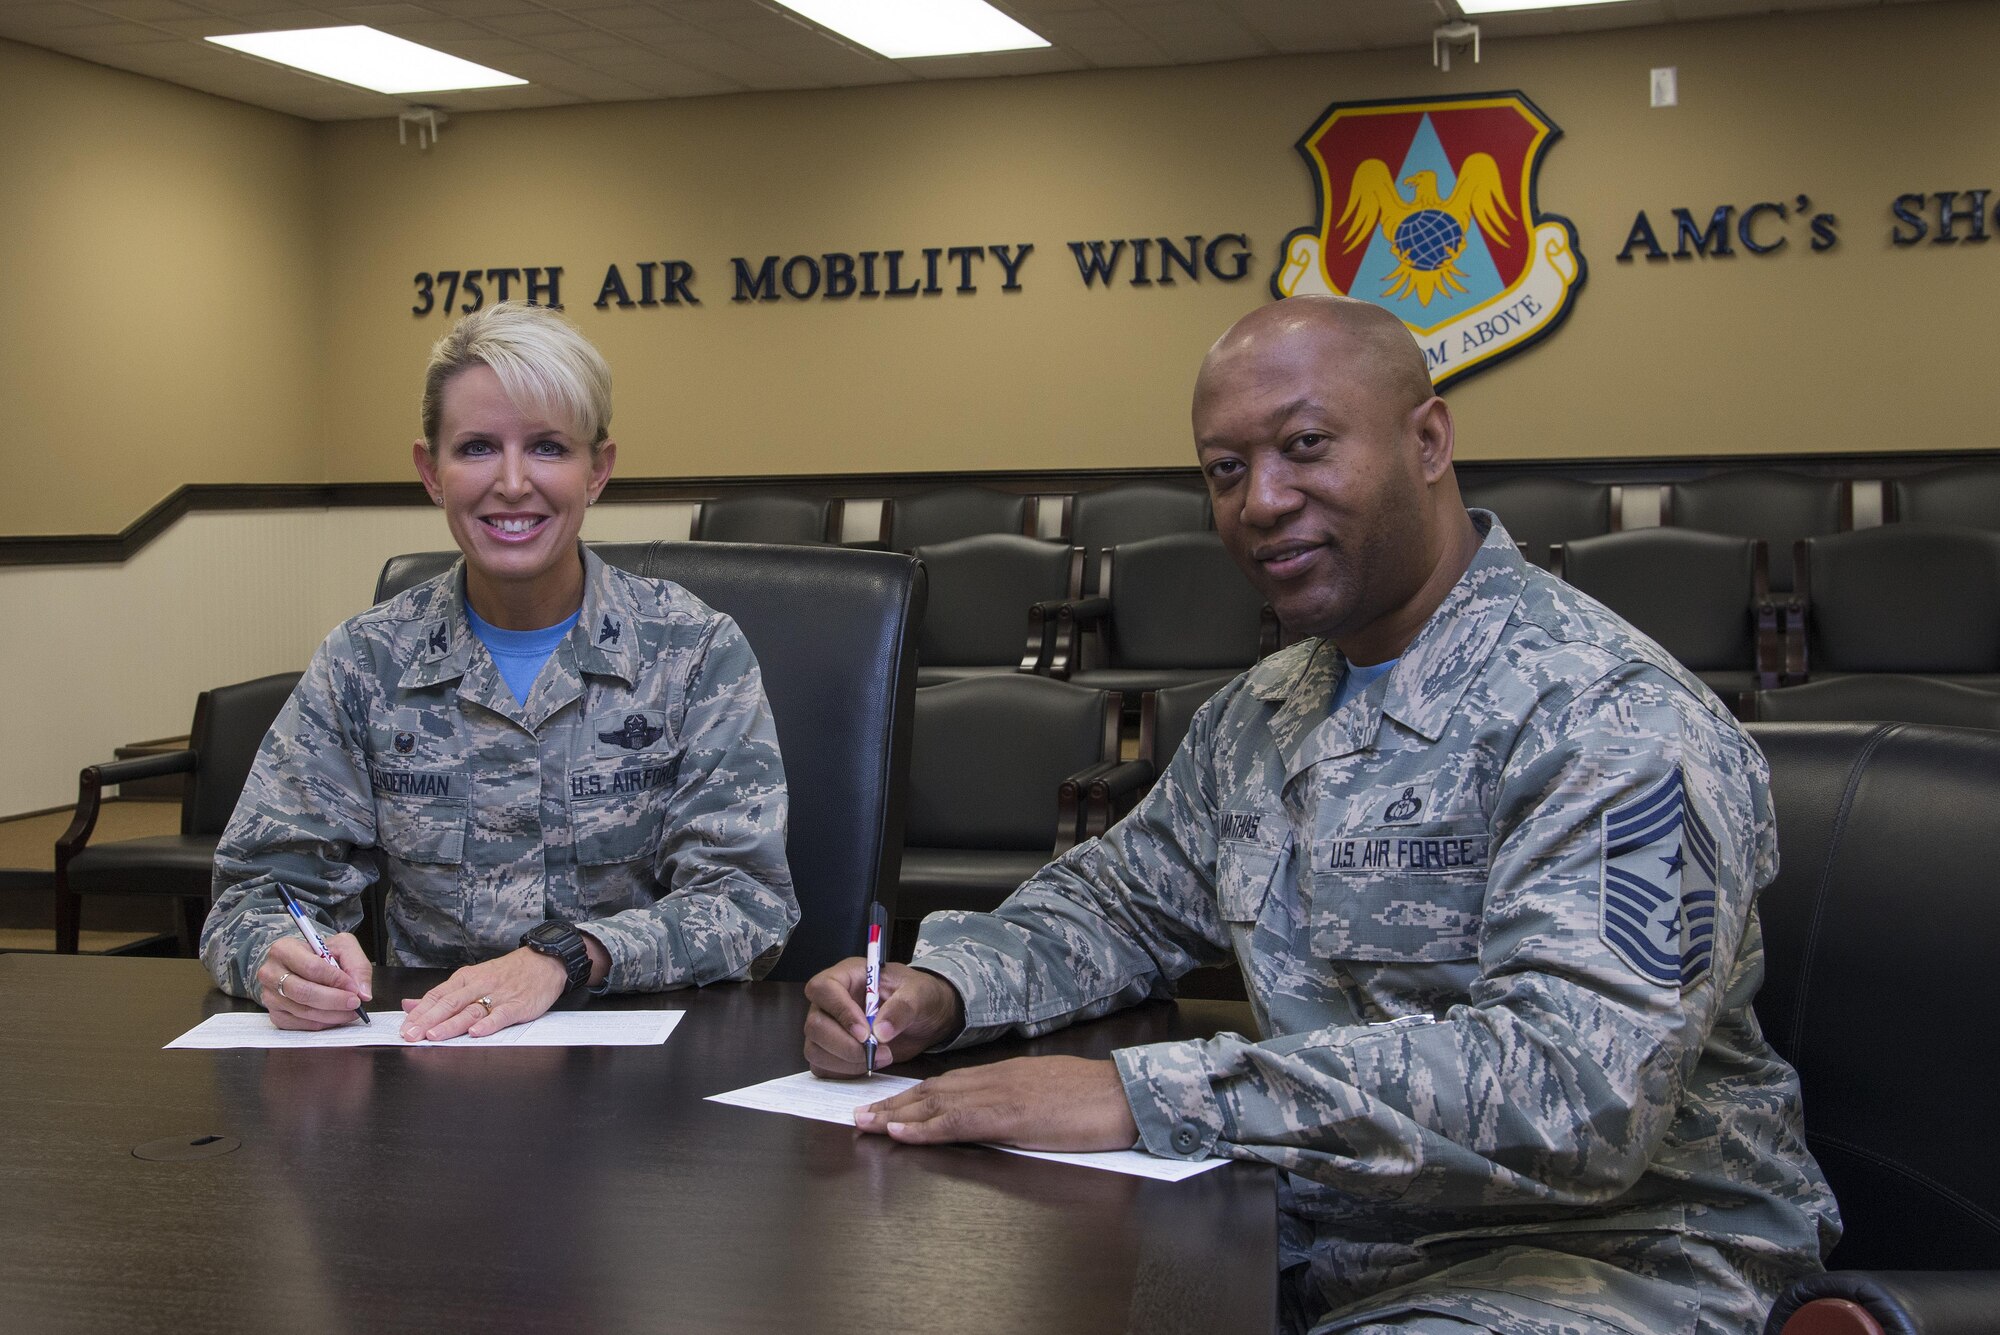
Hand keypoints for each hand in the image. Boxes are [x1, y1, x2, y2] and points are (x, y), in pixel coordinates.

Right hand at [258, 933, 371, 1029]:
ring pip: (303, 1011)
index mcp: (284, 949)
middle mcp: (271, 973)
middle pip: (304, 992)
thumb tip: (363, 992)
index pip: (312, 968)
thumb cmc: (320, 954)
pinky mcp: (275, 1014)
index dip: (336, 981)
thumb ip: (357, 965)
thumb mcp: (342, 946)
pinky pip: (299, 1024)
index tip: (354, 988)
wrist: (300, 964)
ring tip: (350, 1011)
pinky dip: (321, 1024)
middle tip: (355, 1003)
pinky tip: (335, 1017)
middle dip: (335, 1001)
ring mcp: (270, 996)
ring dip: (332, 1015)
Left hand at [399, 947, 569, 1041]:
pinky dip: (488, 1024)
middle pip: (450, 1004)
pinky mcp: (517, 1006)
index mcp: (466, 979)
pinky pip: (501, 1016)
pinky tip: (475, 1033)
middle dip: (428, 1021)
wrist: (544, 962)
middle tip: (411, 1035)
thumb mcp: (472, 978)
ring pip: (471, 1011)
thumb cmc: (508, 973)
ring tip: (434, 1036)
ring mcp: (499, 996)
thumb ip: (442, 995)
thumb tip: (410, 1005)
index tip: (404, 1027)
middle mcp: (479, 986)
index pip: (437, 995)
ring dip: (451, 1024)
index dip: (420, 1012)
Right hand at [802, 958, 962, 1076]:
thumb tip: (881, 1031)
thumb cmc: (919, 996)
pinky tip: (869, 1065)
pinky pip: (823, 1066)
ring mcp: (828, 1027)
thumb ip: (902, 1008)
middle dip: (845, 1045)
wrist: (926, 1019)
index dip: (840, 1012)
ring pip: (815, 1049)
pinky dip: (844, 1072)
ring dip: (846, 1061)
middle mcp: (831, 1002)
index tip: (865, 1032)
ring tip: (880, 1058)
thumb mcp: (919, 994)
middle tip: (877, 1051)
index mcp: (848, 976)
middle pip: (815, 1025)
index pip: (823, 988)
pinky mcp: (832, 1051)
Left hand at [852, 1056, 1139, 1152]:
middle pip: (932, 1091)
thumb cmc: (1093, 1097)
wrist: (1122, 1094)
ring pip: (936, 1103)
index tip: (887, 1106)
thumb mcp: (1048, 1093)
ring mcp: (999, 1096)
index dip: (913, 1096)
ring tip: (866, 1124)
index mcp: (1004, 1075)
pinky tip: (901, 1132)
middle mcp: (994, 1080)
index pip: (947, 1084)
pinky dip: (924, 1127)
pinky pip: (957, 1122)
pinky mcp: (1008, 1117)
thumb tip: (998, 1114)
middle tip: (859, 1115)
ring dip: (897, 1115)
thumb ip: (1018, 1100)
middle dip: (894, 1104)